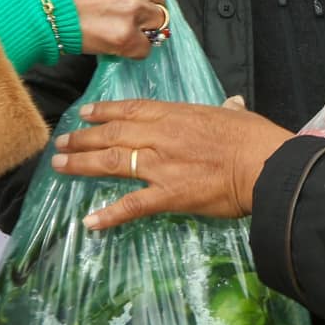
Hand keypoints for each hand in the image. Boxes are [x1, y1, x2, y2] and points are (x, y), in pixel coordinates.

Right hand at [51, 0, 187, 59]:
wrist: (42, 8)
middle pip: (164, 2)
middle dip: (147, 7)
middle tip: (121, 9)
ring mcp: (134, 9)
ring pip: (158, 25)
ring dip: (142, 28)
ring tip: (116, 24)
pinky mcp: (127, 37)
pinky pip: (146, 48)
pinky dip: (132, 48)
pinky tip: (113, 38)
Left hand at [51, 99, 292, 228]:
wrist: (265, 165)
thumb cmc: (255, 138)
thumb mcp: (236, 115)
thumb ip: (227, 109)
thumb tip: (230, 103)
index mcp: (176, 114)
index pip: (131, 110)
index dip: (104, 111)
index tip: (84, 113)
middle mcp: (161, 136)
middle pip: (112, 134)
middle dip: (83, 138)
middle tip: (61, 142)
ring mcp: (161, 166)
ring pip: (112, 162)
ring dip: (82, 164)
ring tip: (60, 166)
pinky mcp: (168, 195)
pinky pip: (132, 205)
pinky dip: (109, 215)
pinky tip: (90, 221)